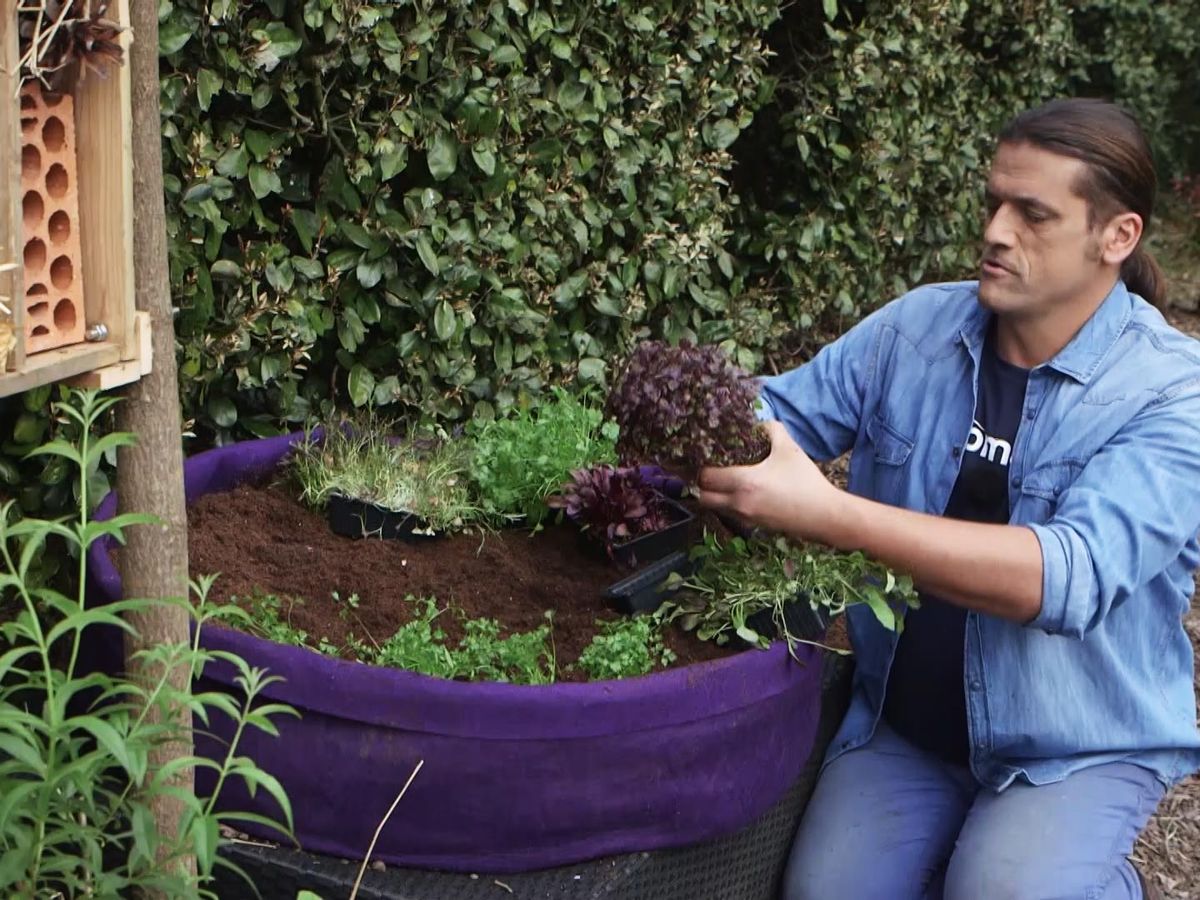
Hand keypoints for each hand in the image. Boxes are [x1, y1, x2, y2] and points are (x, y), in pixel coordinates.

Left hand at [695, 421, 842, 543]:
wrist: (824, 515)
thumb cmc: (805, 480)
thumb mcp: (789, 449)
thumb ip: (771, 430)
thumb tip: (759, 422)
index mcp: (744, 482)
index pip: (706, 477)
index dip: (702, 466)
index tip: (707, 457)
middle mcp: (739, 503)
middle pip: (703, 497)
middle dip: (702, 484)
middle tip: (711, 471)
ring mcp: (745, 518)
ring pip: (715, 508)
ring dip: (715, 496)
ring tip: (724, 481)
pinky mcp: (754, 526)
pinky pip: (730, 515)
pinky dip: (728, 505)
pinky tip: (740, 492)